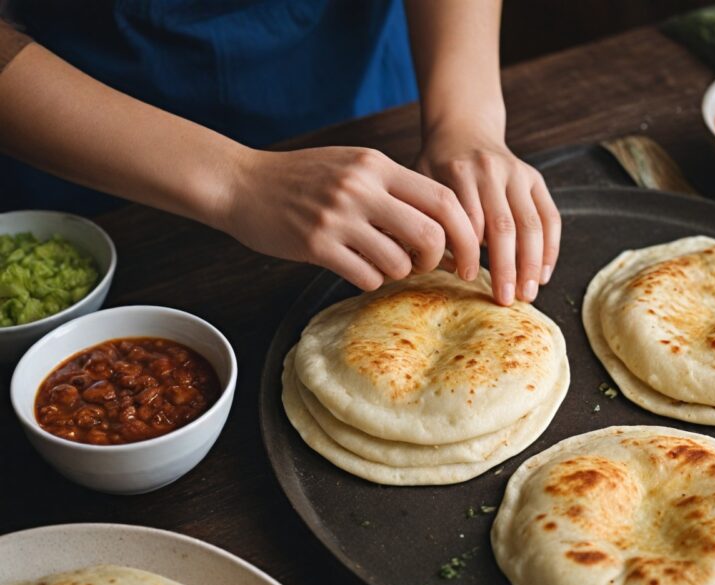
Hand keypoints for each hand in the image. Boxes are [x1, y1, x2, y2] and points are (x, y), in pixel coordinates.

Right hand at [215, 146, 480, 290]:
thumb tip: (442, 228)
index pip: (443, 199)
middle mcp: (361, 188)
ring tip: (384, 265)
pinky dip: (371, 281)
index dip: (465, 232)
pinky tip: (358, 270)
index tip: (465, 253)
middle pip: (430, 234)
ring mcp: (338, 217)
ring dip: (400, 273)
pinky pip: (366, 277)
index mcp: (376, 165)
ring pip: (399, 262)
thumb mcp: (352, 167)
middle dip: (438, 259)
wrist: (241, 184)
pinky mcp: (316, 245)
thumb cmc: (303, 179)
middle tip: (427, 266)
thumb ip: (394, 189)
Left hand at [416, 130, 560, 304]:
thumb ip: (429, 218)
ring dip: (532, 264)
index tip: (467, 279)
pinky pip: (550, 217)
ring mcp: (519, 174)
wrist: (464, 130)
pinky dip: (550, 249)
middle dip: (507, 267)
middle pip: (504, 226)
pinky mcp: (536, 179)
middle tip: (506, 300)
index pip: (470, 221)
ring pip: (531, 225)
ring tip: (528, 295)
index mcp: (459, 171)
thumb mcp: (421, 184)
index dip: (469, 252)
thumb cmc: (436, 167)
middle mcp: (492, 170)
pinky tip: (543, 275)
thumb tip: (443, 265)